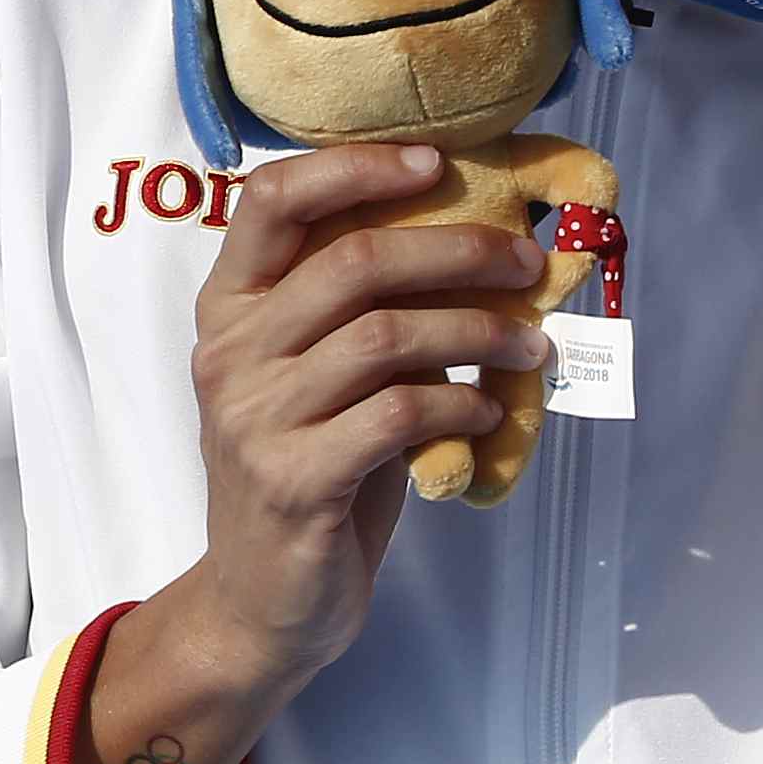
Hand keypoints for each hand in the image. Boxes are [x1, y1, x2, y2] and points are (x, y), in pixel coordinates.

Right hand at [179, 143, 555, 695]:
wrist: (263, 601)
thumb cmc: (312, 467)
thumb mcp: (321, 377)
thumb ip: (361, 313)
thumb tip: (481, 244)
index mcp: (230, 308)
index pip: (270, 201)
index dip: (356, 168)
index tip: (437, 163)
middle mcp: (230, 353)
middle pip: (353, 262)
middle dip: (458, 252)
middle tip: (527, 265)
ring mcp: (255, 418)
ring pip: (387, 338)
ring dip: (479, 333)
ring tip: (532, 345)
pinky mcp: (294, 480)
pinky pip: (398, 415)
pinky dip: (461, 406)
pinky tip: (487, 414)